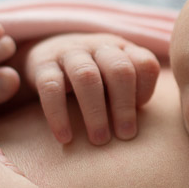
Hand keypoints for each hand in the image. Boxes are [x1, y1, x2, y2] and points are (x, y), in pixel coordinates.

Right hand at [24, 33, 159, 144]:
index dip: (146, 89)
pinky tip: (65, 138)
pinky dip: (59, 115)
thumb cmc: (94, 78)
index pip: (145, 63)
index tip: (140, 110)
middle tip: (125, 136)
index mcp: (123, 50)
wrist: (46, 55)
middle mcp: (99, 47)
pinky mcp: (42, 64)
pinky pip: (51, 87)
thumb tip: (138, 126)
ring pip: (86, 76)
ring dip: (95, 112)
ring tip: (100, 140)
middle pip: (119, 69)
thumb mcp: (114, 79)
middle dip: (124, 106)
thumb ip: (133, 94)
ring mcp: (70, 52)